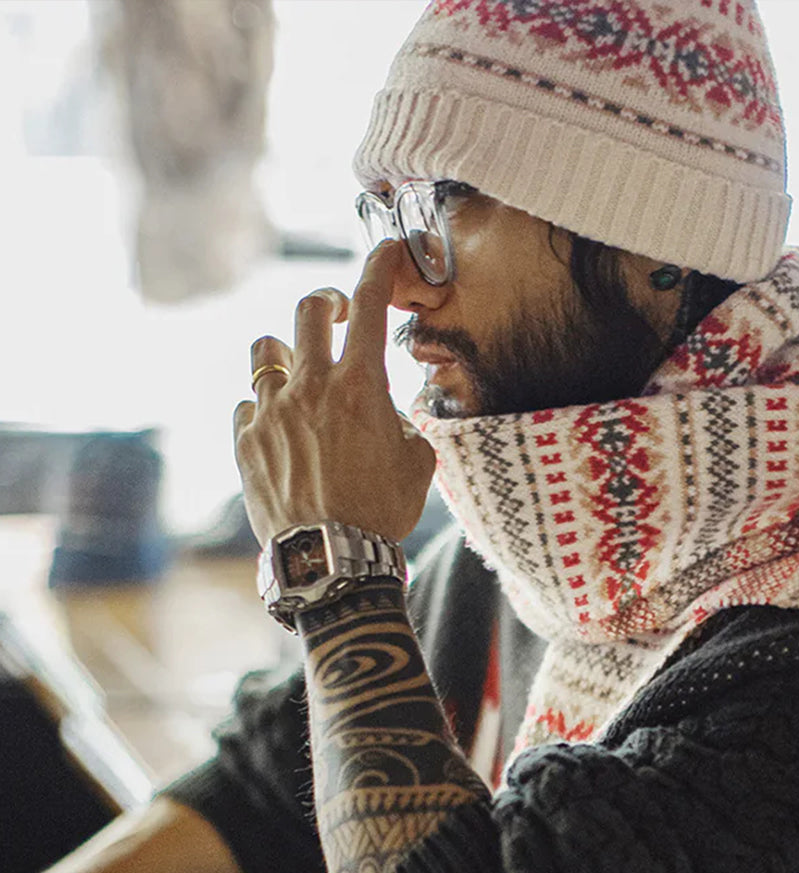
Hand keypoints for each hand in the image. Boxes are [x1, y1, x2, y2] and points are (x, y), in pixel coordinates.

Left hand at [233, 241, 435, 548]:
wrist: (330, 560)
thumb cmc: (381, 514)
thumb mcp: (416, 464)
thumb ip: (404, 424)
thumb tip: (391, 414)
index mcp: (360, 385)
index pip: (370, 301)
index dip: (380, 263)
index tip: (389, 251)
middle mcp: (311, 386)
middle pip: (308, 308)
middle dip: (327, 304)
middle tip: (339, 319)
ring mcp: (271, 411)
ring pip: (265, 350)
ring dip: (285, 353)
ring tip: (298, 376)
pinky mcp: (245, 441)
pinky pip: (247, 405)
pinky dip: (263, 409)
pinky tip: (279, 431)